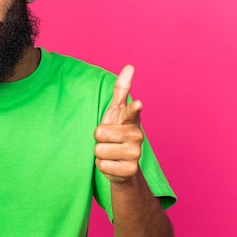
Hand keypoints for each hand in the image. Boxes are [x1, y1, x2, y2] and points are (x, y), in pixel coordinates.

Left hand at [94, 65, 143, 184]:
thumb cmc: (117, 132)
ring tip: (111, 153)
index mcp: (132, 121)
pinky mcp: (129, 171)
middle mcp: (137, 136)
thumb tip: (130, 66)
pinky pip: (102, 165)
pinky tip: (113, 164)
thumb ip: (121, 89)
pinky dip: (103, 166)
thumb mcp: (116, 111)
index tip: (138, 103)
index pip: (132, 112)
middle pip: (99, 133)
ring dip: (100, 153)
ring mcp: (135, 154)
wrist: (123, 164)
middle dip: (98, 139)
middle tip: (108, 141)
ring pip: (99, 150)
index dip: (134, 108)